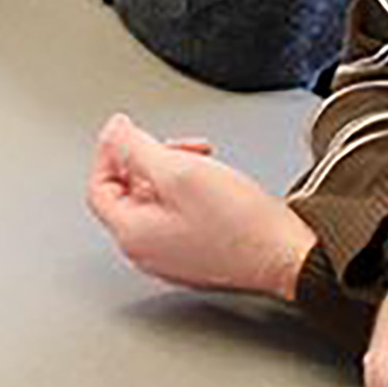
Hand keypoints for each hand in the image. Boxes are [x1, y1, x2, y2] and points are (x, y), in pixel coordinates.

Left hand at [86, 113, 316, 298]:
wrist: (288, 256)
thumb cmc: (241, 224)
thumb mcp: (179, 170)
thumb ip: (136, 148)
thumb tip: (114, 133)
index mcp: (133, 234)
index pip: (99, 186)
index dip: (109, 152)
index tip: (124, 129)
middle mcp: (146, 252)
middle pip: (128, 192)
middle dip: (149, 159)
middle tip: (177, 146)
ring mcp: (171, 258)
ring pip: (154, 201)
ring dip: (172, 172)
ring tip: (202, 161)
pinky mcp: (196, 256)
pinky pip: (175, 216)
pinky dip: (187, 192)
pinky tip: (212, 183)